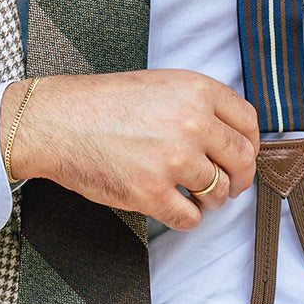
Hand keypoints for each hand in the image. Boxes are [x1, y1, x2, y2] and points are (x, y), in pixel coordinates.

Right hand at [0, 70, 259, 229]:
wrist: (53, 121)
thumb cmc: (102, 104)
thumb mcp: (161, 85)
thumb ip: (199, 105)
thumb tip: (234, 137)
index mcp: (196, 90)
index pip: (248, 123)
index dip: (250, 146)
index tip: (241, 157)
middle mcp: (191, 122)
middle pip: (242, 160)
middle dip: (238, 179)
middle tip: (228, 186)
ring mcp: (173, 159)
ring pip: (218, 192)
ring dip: (211, 200)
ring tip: (194, 195)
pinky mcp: (151, 193)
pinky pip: (191, 218)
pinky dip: (187, 217)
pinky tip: (173, 206)